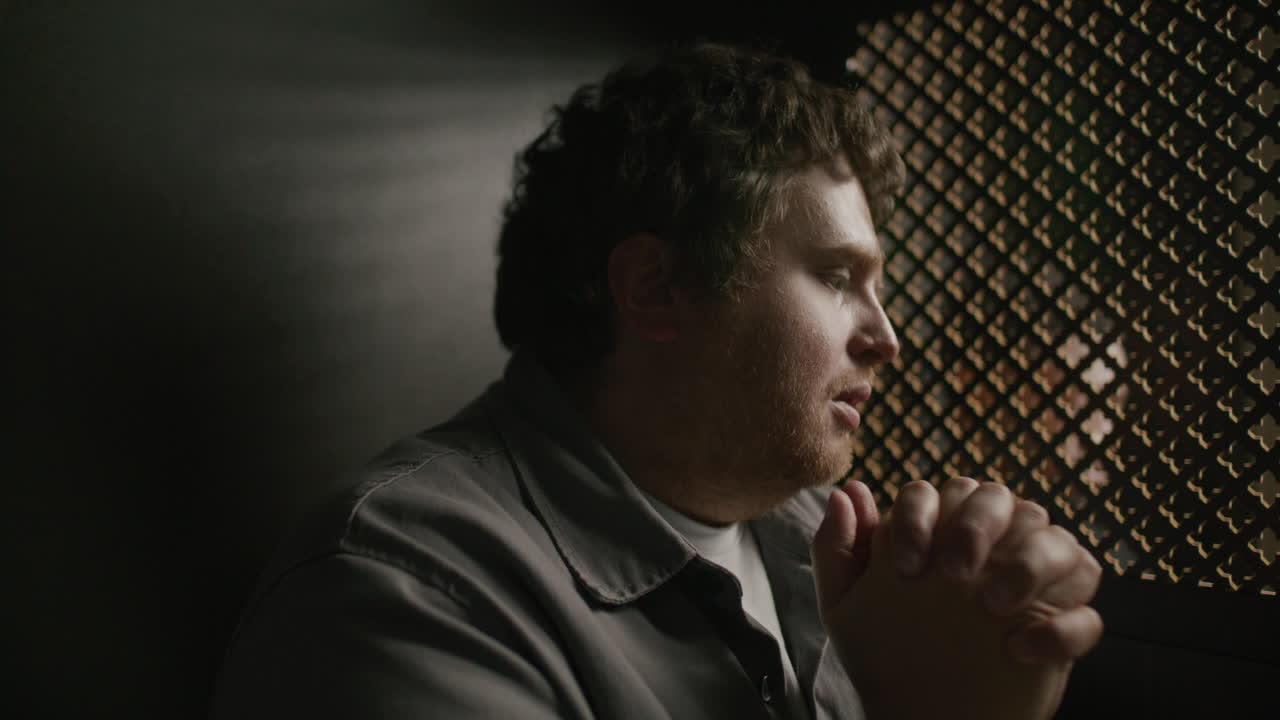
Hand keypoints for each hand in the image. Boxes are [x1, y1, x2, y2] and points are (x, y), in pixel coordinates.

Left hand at [811, 478, 1103, 719]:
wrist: (921, 716)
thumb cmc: (882, 653)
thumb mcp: (845, 607)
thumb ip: (837, 548)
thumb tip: (848, 490)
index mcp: (941, 530)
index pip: (939, 492)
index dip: (921, 517)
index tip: (905, 568)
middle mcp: (994, 543)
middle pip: (1001, 499)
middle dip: (975, 528)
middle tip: (952, 577)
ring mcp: (1037, 583)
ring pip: (1060, 541)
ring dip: (1030, 565)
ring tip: (992, 606)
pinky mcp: (1065, 627)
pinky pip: (1089, 614)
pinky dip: (1063, 629)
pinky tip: (1018, 651)